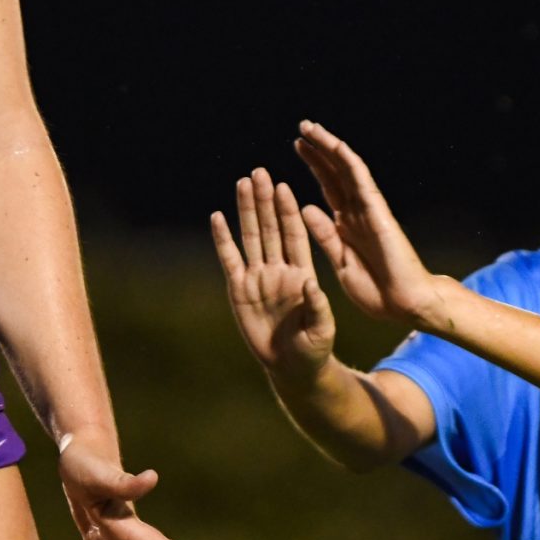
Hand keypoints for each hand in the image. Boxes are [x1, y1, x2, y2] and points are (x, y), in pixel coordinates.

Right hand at [210, 167, 337, 381]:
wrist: (293, 367)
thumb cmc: (314, 347)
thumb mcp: (322, 329)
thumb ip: (317, 306)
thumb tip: (310, 284)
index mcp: (302, 272)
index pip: (294, 235)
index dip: (289, 211)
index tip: (284, 187)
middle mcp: (279, 269)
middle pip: (270, 228)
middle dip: (265, 201)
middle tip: (261, 172)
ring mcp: (258, 277)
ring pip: (250, 237)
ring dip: (246, 211)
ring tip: (242, 183)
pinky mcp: (239, 290)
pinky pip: (230, 260)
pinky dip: (223, 239)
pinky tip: (218, 217)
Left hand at [293, 121, 449, 330]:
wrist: (405, 304)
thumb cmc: (376, 291)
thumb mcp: (340, 262)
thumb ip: (325, 236)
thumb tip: (306, 208)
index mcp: (346, 225)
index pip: (329, 187)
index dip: (314, 167)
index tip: (298, 147)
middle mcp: (357, 212)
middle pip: (335, 173)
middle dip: (319, 151)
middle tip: (302, 129)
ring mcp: (368, 209)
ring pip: (347, 170)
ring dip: (329, 148)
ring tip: (310, 129)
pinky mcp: (377, 212)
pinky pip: (362, 181)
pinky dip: (348, 162)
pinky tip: (335, 146)